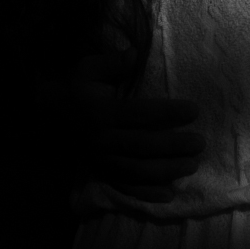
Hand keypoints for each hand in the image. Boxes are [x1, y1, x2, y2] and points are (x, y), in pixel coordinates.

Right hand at [70, 55, 205, 202]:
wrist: (49, 117)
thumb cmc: (77, 89)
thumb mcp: (89, 69)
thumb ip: (113, 63)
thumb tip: (135, 54)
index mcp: (100, 112)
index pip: (139, 113)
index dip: (168, 113)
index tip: (195, 110)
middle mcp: (100, 139)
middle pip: (142, 146)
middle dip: (174, 146)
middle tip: (200, 143)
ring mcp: (100, 160)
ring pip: (137, 170)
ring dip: (167, 170)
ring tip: (192, 165)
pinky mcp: (100, 173)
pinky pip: (125, 187)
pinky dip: (147, 194)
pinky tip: (169, 194)